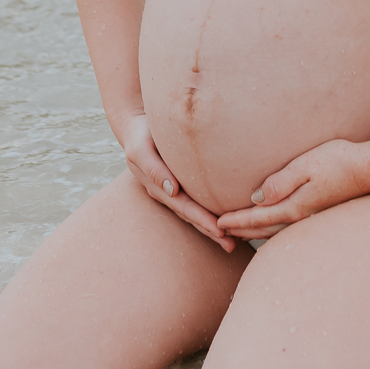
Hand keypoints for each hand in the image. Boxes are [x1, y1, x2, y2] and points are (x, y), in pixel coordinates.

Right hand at [117, 113, 236, 252]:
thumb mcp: (140, 149)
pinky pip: (197, 198)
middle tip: (231, 244)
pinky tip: (225, 215)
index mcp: (158, 188)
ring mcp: (174, 188)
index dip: (202, 220)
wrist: (137, 124)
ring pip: (195, 210)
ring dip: (212, 226)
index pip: (184, 208)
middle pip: (192, 215)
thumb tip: (172, 190)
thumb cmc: (139, 135)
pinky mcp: (182, 180)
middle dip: (210, 231)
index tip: (219, 231)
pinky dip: (210, 209)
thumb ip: (153, 168)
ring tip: (232, 239)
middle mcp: (168, 192)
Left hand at [216, 139, 369, 238]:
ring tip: (240, 233)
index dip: (235, 221)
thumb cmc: (340, 161)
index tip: (216, 224)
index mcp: (294, 206)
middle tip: (219, 234)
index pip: (257, 217)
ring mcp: (312, 216)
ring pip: (276, 230)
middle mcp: (301, 216)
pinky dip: (272, 229)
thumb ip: (280, 182)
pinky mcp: (320, 211)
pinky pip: (288, 226)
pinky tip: (273, 225)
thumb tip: (256, 198)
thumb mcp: (306, 165)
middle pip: (263, 229)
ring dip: (256, 232)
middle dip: (240, 231)